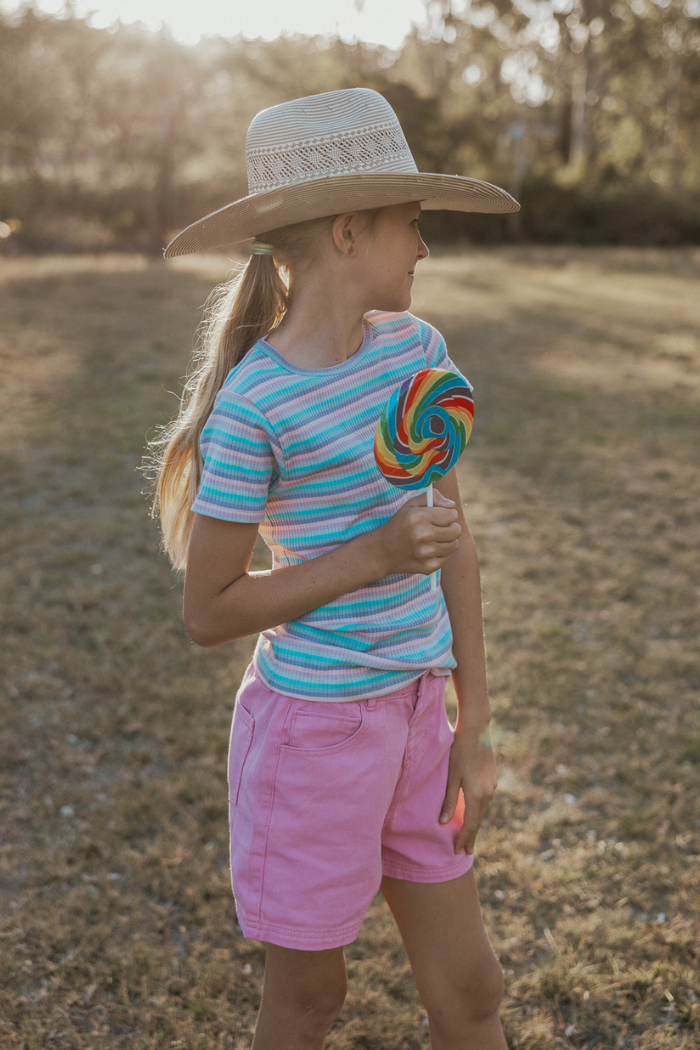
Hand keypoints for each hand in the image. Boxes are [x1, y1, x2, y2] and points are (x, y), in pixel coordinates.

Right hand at [374, 488, 461, 576]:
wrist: (382, 552)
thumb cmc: (400, 525)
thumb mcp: (410, 506)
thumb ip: (432, 497)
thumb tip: (452, 505)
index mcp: (419, 517)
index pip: (452, 515)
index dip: (448, 514)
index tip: (440, 516)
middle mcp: (423, 535)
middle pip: (456, 530)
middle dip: (451, 527)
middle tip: (439, 528)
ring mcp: (426, 553)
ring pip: (454, 544)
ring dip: (447, 540)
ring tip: (433, 539)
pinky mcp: (428, 566)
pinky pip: (448, 556)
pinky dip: (442, 553)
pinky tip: (429, 550)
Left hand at [440, 722, 497, 854]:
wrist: (476, 731)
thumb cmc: (459, 751)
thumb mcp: (451, 776)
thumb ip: (449, 801)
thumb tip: (444, 823)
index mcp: (476, 794)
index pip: (470, 824)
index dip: (464, 839)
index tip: (458, 852)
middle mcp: (488, 793)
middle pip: (479, 820)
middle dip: (471, 836)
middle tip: (466, 851)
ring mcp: (492, 786)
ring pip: (482, 810)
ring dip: (475, 823)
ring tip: (468, 835)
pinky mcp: (492, 779)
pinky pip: (485, 800)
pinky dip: (478, 810)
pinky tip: (473, 812)